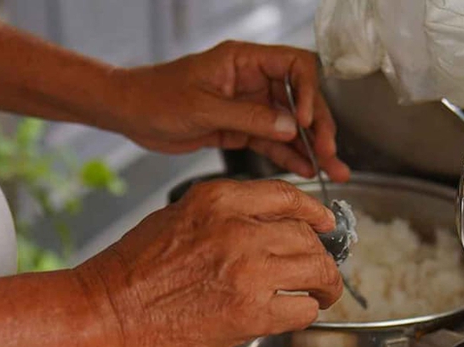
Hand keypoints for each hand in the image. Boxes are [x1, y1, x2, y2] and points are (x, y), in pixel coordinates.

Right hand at [75, 180, 342, 346]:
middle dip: (321, 257)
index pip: (287, 197)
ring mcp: (248, 270)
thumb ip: (221, 219)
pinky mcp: (250, 312)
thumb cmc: (130, 272)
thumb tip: (258, 232)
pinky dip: (306, 312)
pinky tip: (296, 315)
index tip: (325, 223)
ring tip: (320, 296)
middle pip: (307, 237)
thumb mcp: (176, 219)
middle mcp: (239, 229)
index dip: (314, 212)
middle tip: (321, 274)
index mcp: (218, 200)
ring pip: (315, 270)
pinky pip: (302, 308)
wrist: (104, 311)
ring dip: (324, 286)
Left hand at [110, 41, 349, 181]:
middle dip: (318, 126)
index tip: (304, 120)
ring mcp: (249, 107)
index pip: (295, 66)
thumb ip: (247, 118)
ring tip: (332, 169)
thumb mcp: (203, 108)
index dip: (307, 92)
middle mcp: (252, 81)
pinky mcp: (241, 130)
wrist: (131, 114)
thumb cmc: (157, 97)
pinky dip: (288, 156)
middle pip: (299, 100)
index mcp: (245, 61)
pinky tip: (304, 169)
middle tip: (330, 153)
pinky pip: (272, 143)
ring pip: (289, 126)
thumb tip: (289, 127)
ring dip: (310, 147)